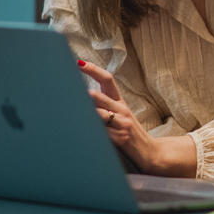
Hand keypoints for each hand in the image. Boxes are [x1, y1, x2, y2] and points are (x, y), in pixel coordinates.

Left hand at [79, 61, 196, 176]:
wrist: (150, 152)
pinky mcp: (119, 139)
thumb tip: (82, 96)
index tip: (77, 62)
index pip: (107, 79)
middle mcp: (121, 109)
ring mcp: (121, 124)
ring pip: (98, 114)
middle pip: (98, 95)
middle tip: (64, 85)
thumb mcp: (120, 116)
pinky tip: (78, 132)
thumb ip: (104, 106)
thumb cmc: (129, 133)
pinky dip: (89, 131)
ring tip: (71, 108)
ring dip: (85, 112)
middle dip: (81, 93)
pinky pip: (101, 132)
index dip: (93, 69)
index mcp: (120, 101)